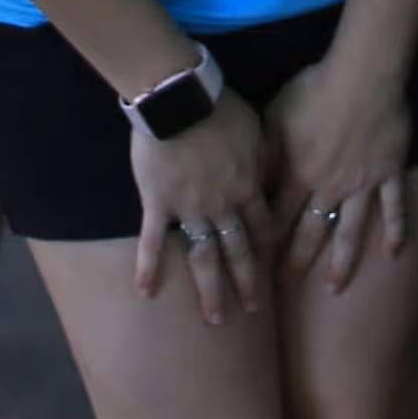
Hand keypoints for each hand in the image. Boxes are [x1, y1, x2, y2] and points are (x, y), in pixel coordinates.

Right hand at [125, 93, 275, 322]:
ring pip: (203, 257)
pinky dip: (148, 268)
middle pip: (237, 251)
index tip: (272, 272)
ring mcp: (190, 209)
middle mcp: (222, 206)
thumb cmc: (220, 106)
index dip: (267, 250)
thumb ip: (264, 155)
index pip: (262, 226)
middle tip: (252, 311)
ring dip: (210, 290)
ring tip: (216, 319)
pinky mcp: (158, 204)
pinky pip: (153, 242)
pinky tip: (145, 292)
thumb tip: (273, 171)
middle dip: (246, 283)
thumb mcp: (257, 128)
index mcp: (247, 186)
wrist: (180, 99)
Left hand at [264, 49, 415, 293]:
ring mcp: (363, 183)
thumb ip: (266, 153)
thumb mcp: (275, 117)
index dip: (267, 239)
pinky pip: (394, 207)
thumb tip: (253, 181)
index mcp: (299, 174)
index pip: (278, 214)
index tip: (257, 261)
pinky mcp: (389, 172)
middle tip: (290, 283)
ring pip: (351, 229)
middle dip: (298, 258)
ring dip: (342, 260)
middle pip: (312, 230)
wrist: (362, 77)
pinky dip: (396, 230)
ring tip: (336, 286)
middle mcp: (330, 187)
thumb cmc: (313, 90)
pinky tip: (394, 253)